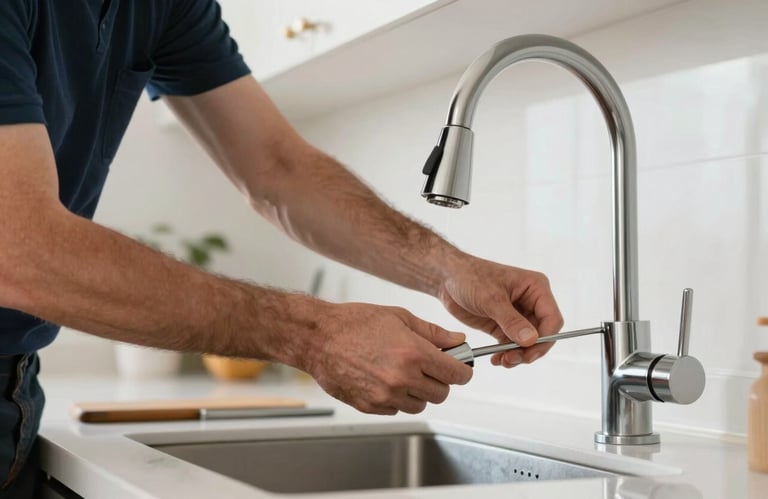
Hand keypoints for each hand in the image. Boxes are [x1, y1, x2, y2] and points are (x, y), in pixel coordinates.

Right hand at [302, 303, 472, 414]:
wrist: (318, 337)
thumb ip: (433, 333)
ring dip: (418, 392)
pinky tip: (384, 379)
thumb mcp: (399, 317)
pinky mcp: (370, 406)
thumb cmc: (355, 322)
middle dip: (440, 381)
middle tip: (429, 367)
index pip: (456, 374)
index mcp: (414, 353)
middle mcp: (402, 378)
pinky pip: (396, 410)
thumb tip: (458, 341)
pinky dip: (396, 399)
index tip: (460, 368)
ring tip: (403, 372)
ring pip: (420, 405)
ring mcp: (385, 396)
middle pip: (442, 394)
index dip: (462, 371)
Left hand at [438, 254, 563, 367]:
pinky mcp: (504, 326)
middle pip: (543, 335)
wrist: (446, 278)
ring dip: (518, 356)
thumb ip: (511, 320)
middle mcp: (531, 302)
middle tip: (512, 359)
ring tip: (502, 361)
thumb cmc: (469, 277)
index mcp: (536, 288)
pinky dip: (507, 355)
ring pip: (528, 344)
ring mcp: (518, 316)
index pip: (552, 318)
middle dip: (530, 350)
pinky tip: (496, 360)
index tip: (529, 350)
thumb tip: (531, 340)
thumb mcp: (491, 298)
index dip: (545, 337)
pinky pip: (512, 346)